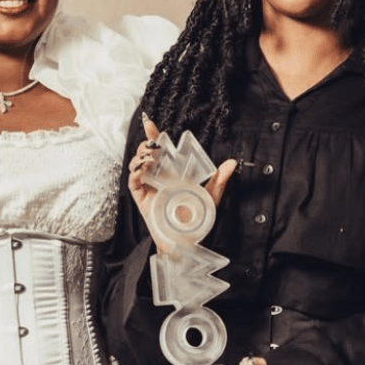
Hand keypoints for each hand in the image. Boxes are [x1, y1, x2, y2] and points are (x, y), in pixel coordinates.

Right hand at [129, 116, 237, 251]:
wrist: (185, 241)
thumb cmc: (195, 219)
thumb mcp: (210, 196)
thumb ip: (220, 180)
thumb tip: (231, 164)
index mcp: (171, 173)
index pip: (159, 150)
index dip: (153, 135)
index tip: (150, 123)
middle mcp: (157, 178)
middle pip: (144, 154)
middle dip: (146, 144)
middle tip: (154, 144)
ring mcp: (148, 187)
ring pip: (136, 164)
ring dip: (140, 156)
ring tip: (150, 156)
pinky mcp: (141, 199)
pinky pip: (133, 182)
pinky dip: (135, 172)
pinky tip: (143, 168)